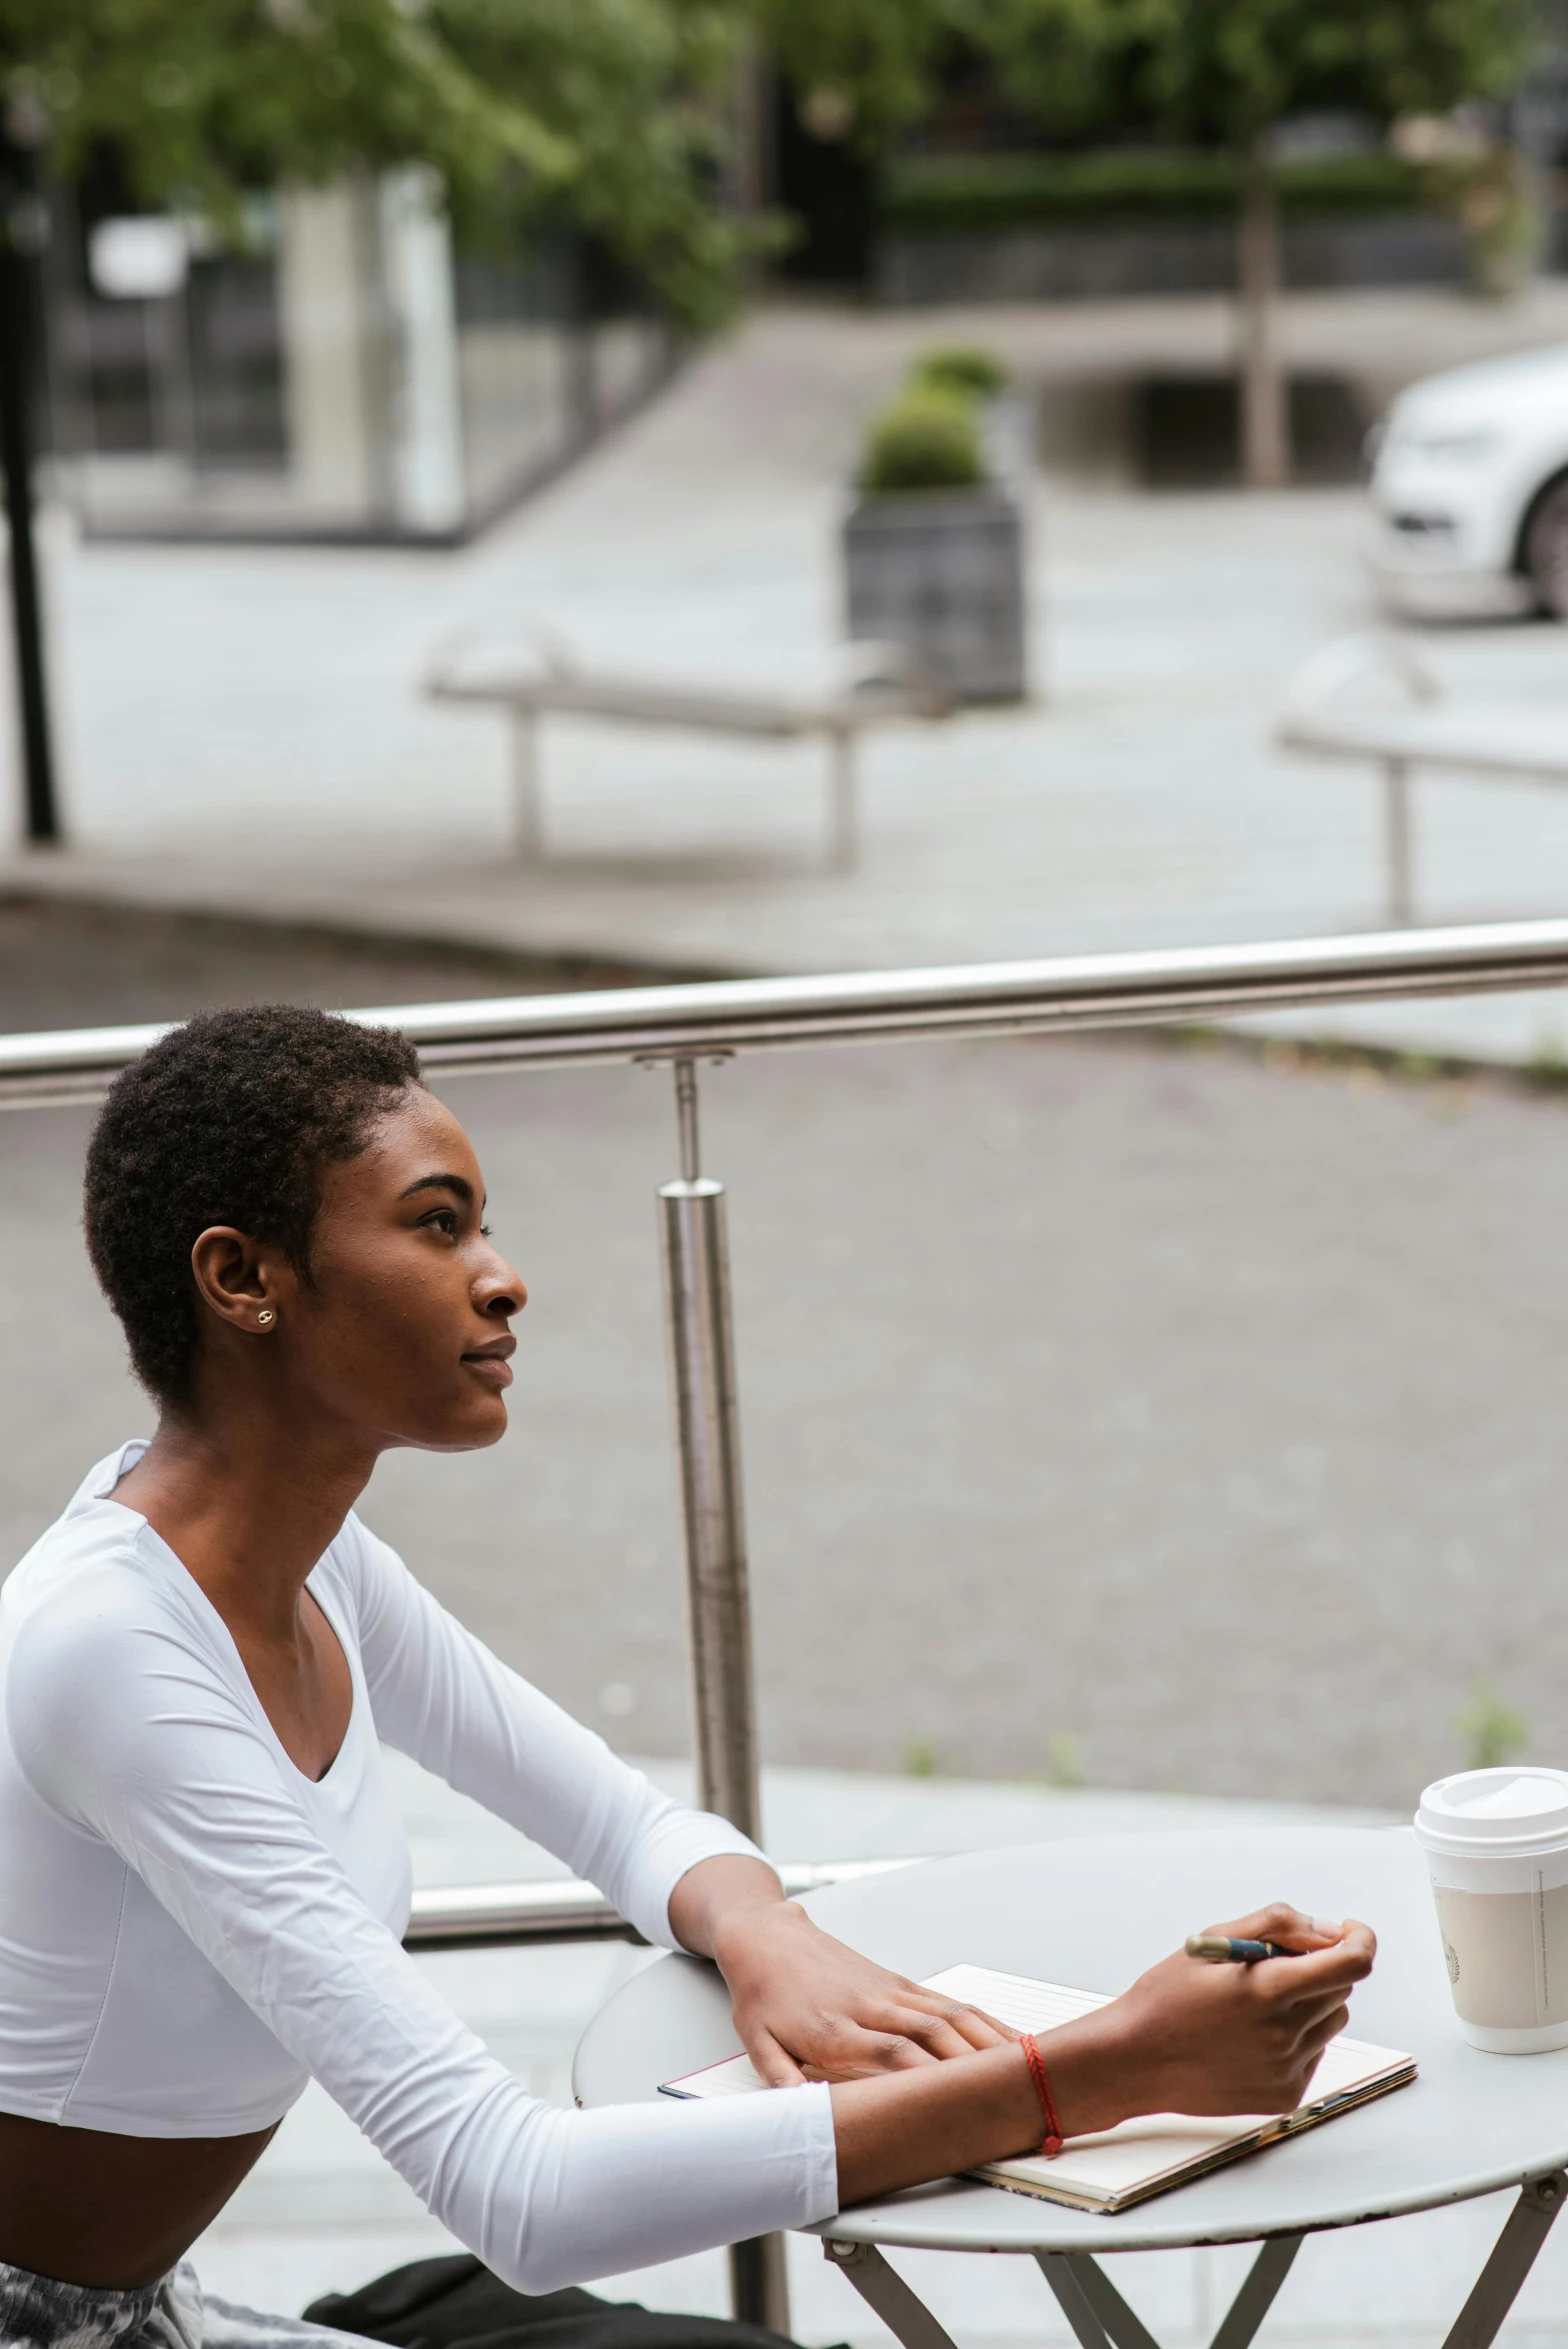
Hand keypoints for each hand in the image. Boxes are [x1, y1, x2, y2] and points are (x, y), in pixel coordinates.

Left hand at [713, 1900, 1014, 2085]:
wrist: (766, 1935)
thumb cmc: (762, 1994)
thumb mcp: (756, 2043)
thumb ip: (780, 2082)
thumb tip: (798, 2118)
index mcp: (834, 2028)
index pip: (890, 2053)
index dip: (926, 2077)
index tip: (956, 2105)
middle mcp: (870, 2005)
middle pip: (932, 2033)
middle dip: (974, 2064)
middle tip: (1012, 2094)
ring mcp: (890, 1991)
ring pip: (948, 2014)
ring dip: (988, 2041)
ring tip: (1027, 2069)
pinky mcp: (900, 1983)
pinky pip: (947, 2002)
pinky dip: (982, 2022)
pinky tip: (1007, 2039)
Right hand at [1099, 1903, 1376, 2120]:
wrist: (1135, 2061)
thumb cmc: (1166, 1998)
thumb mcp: (1212, 1941)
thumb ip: (1276, 1925)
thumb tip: (1327, 1930)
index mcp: (1267, 1990)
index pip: (1351, 1964)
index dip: (1359, 1940)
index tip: (1349, 1931)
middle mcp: (1284, 2034)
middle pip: (1341, 1988)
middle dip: (1319, 1967)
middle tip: (1273, 1965)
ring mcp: (1287, 2069)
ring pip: (1331, 2021)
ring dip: (1310, 2003)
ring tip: (1257, 2004)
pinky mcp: (1285, 2094)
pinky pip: (1314, 2053)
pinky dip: (1296, 2037)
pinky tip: (1252, 2035)